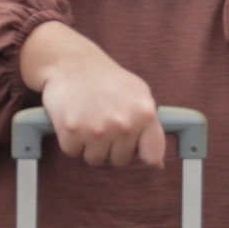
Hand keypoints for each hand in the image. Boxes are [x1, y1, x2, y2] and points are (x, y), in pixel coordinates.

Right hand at [23, 24, 165, 166]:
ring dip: (90, 145)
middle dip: (111, 146)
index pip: (152, 156)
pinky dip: (71, 140)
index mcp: (145, 114)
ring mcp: (97, 129)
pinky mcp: (72, 132)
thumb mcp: (139, 94)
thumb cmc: (107, 79)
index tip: (131, 143)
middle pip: (119, 160)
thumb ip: (151, 128)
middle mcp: (124, 124)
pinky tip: (75, 119)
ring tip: (89, 119)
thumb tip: (157, 164)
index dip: (139, 151)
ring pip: (96, 159)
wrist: (71, 63)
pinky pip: (73, 152)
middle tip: (103, 120)